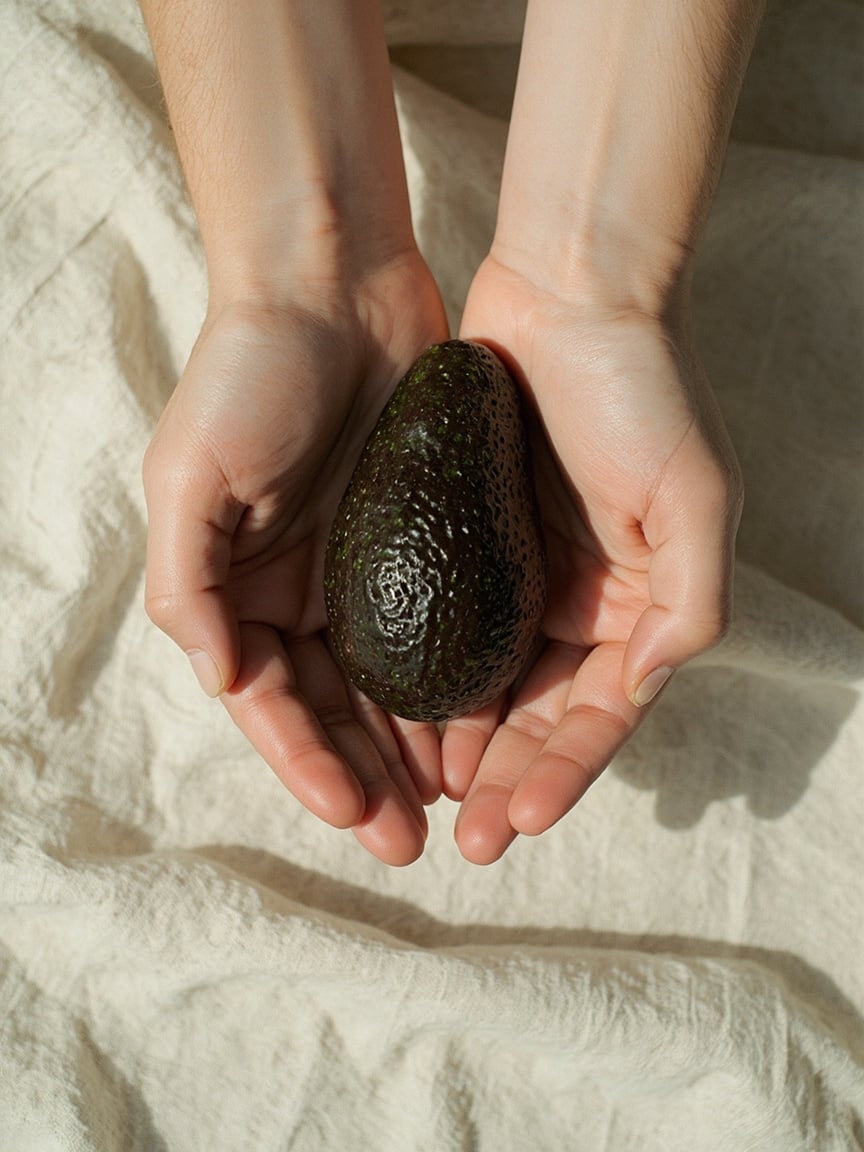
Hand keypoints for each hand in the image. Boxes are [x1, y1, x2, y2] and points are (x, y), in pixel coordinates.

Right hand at [143, 255, 448, 864]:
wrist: (333, 284)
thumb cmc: (250, 372)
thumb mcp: (191, 474)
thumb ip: (188, 582)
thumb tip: (219, 680)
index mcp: (235, 591)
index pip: (269, 702)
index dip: (305, 763)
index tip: (354, 815)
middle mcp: (295, 592)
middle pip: (331, 709)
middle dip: (366, 777)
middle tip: (412, 841)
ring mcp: (360, 570)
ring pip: (387, 684)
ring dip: (412, 746)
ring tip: (451, 803)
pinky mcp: (420, 538)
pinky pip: (437, 627)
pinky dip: (452, 679)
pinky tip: (482, 722)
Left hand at [443, 257, 743, 862]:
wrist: (568, 294)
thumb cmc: (640, 389)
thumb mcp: (695, 497)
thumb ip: (689, 601)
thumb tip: (647, 683)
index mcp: (636, 602)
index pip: (602, 712)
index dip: (566, 772)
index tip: (521, 823)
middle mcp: (576, 599)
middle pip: (538, 714)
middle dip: (506, 778)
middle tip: (466, 839)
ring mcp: (516, 572)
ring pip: (484, 683)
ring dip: (460, 743)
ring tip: (422, 799)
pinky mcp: (463, 537)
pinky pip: (439, 623)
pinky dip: (421, 674)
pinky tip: (392, 717)